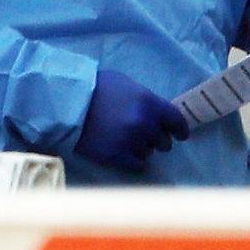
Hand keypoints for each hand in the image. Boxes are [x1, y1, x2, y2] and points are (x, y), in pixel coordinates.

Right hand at [75, 69, 189, 170]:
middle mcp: (145, 124)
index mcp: (150, 103)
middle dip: (156, 139)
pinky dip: (133, 161)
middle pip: (164, 142)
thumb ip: (144, 98)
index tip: (180, 135)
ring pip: (149, 154)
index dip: (180, 130)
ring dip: (141, 149)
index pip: (177, 121)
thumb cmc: (96, 87)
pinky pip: (137, 166)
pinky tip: (124, 154)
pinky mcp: (117, 157)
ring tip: (125, 141)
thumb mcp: (126, 84)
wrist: (69, 102)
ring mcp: (132, 142)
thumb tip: (156, 111)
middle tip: (143, 135)